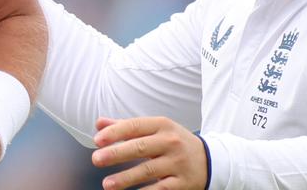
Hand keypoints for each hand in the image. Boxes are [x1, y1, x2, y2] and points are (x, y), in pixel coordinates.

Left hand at [91, 116, 208, 189]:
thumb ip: (126, 127)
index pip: (134, 126)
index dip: (115, 133)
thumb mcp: (155, 129)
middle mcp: (171, 142)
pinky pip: (161, 189)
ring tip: (107, 184)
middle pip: (140, 148)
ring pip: (148, 171)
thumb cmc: (173, 143)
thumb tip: (99, 124)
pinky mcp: (183, 183)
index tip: (97, 140)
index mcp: (162, 125)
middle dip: (116, 154)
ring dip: (125, 178)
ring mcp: (178, 163)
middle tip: (96, 159)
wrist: (210, 160)